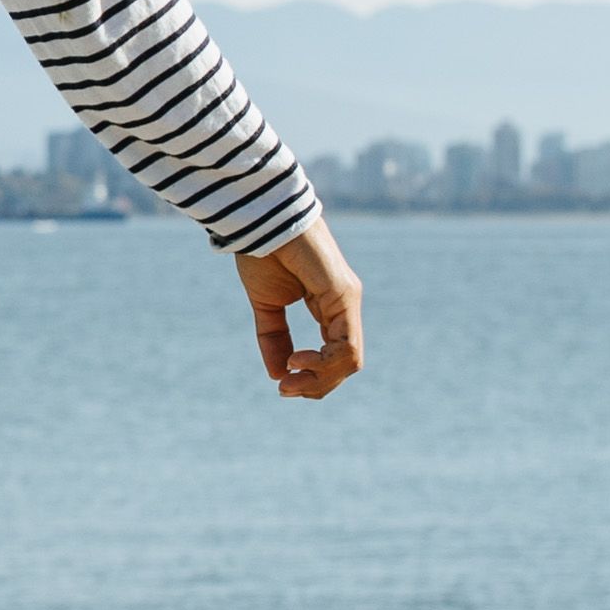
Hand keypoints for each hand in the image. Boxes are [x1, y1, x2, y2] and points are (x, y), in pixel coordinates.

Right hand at [241, 225, 364, 397]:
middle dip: (316, 386)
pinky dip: (323, 363)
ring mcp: (348, 300)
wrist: (260, 219)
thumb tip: (280, 374)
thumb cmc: (263, 252)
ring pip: (349, 361)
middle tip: (285, 390)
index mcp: (330, 307)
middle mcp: (344, 306)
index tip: (282, 384)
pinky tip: (297, 359)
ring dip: (320, 379)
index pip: (335, 356)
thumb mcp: (267, 306)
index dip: (312, 379)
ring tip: (290, 378)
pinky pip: (346, 346)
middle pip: (345, 364)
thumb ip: (274, 338)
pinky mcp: (343, 295)